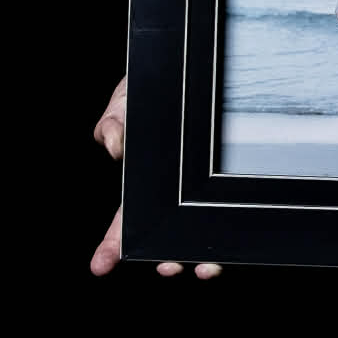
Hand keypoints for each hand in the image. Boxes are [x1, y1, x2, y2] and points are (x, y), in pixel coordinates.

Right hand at [90, 74, 221, 279]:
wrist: (187, 71)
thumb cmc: (151, 90)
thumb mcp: (125, 103)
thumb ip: (112, 124)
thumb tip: (115, 148)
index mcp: (143, 186)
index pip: (125, 222)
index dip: (112, 245)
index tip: (101, 264)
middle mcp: (174, 194)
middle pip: (167, 237)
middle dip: (165, 258)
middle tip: (167, 266)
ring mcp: (202, 191)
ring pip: (201, 233)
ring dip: (201, 254)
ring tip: (205, 265)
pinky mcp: (231, 183)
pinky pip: (234, 213)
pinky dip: (234, 234)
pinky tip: (236, 241)